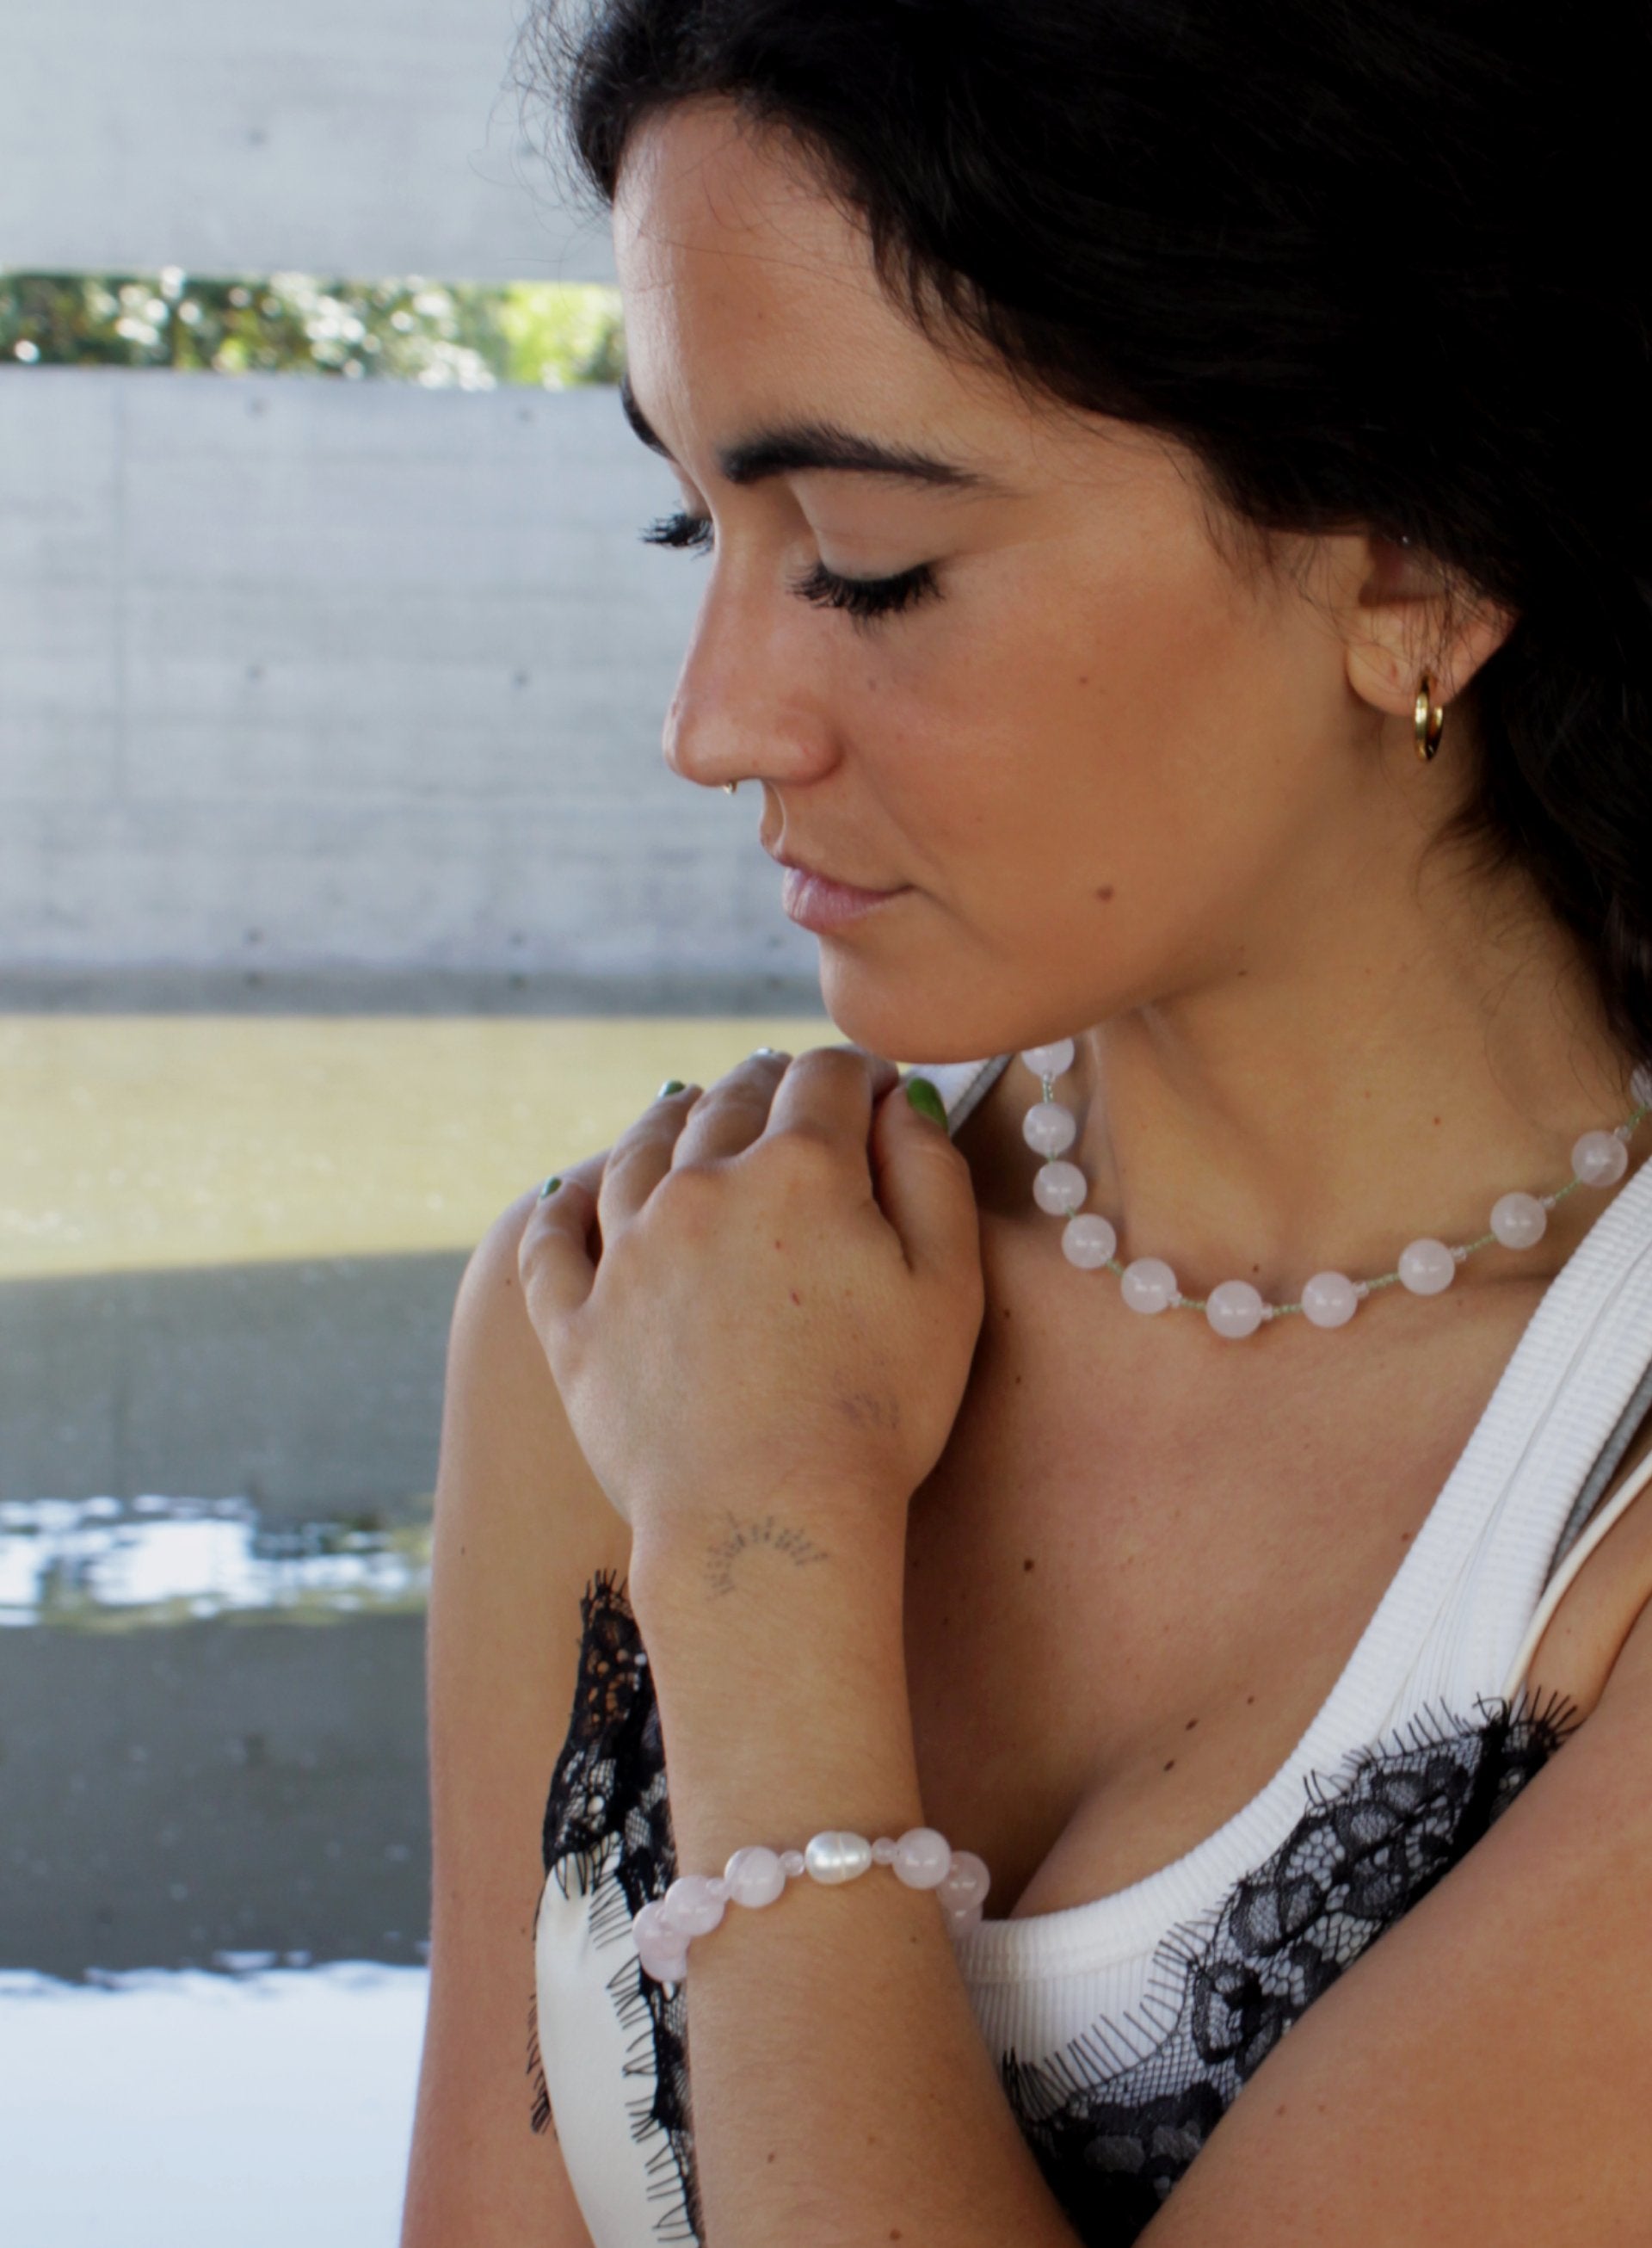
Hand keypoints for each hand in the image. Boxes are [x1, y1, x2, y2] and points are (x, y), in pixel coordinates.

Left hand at [516, 1048, 985, 1552]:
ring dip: (673, 1118)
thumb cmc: (877, 1413)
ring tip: (689, 1109)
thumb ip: (931, 1172)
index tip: (881, 1093)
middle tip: (793, 1093)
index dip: (863, 1073)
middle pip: (732, 1098)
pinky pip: (554, 1240)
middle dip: (771, 1084)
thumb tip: (906, 1102)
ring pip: (640, 1148)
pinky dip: (565, 1205)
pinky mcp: (576, 1322)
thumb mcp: (947, 1287)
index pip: (828, 1076)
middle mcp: (701, 1186)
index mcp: (800, 1170)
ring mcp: (627, 1252)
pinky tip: (572, 1192)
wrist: (763, 1524)